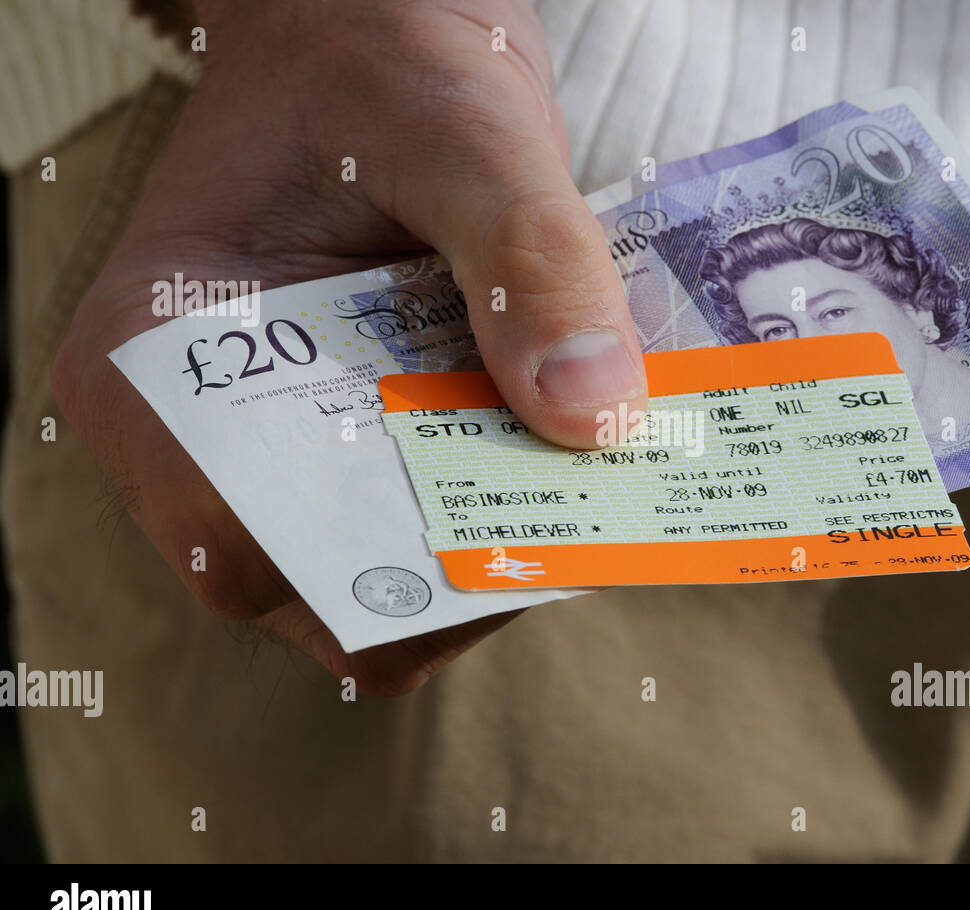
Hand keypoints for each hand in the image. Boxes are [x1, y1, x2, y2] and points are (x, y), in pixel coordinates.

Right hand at [50, 0, 646, 694]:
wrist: (368, 34)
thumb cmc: (380, 62)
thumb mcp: (466, 135)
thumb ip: (530, 260)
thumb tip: (595, 416)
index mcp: (156, 355)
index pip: (246, 548)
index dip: (384, 571)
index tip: (518, 530)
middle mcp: (188, 426)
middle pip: (325, 577)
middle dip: (453, 559)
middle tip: (571, 501)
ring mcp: (262, 437)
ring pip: (378, 560)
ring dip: (483, 532)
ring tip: (569, 464)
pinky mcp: (334, 430)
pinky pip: (408, 508)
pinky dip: (485, 495)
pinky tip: (550, 440)